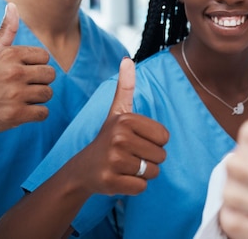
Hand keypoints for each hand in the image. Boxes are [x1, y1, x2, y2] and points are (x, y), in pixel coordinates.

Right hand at [0, 2, 54, 134]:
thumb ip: (6, 31)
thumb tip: (12, 5)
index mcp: (9, 55)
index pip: (45, 57)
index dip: (36, 66)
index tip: (22, 72)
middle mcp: (13, 72)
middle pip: (50, 75)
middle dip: (40, 82)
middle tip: (22, 87)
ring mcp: (15, 94)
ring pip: (48, 93)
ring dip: (37, 99)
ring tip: (20, 99)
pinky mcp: (16, 115)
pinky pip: (44, 113)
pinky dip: (36, 115)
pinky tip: (22, 111)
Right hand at [73, 57, 169, 195]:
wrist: (83, 169)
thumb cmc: (108, 138)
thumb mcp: (117, 111)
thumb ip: (126, 86)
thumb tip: (127, 59)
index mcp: (125, 120)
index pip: (165, 137)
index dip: (155, 141)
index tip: (136, 139)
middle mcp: (119, 138)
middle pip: (161, 156)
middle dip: (150, 159)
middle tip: (130, 155)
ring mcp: (113, 161)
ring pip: (153, 172)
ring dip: (143, 173)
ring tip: (126, 166)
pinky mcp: (110, 181)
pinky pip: (142, 187)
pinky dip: (135, 186)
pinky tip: (121, 178)